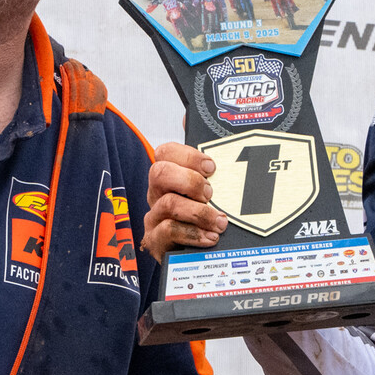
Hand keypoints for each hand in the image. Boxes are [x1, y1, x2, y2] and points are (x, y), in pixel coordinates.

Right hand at [143, 141, 225, 262]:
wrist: (196, 257)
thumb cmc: (203, 217)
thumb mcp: (212, 188)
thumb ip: (204, 160)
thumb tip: (188, 117)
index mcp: (169, 177)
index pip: (165, 152)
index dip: (188, 156)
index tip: (212, 167)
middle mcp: (157, 193)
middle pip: (159, 173)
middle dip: (190, 181)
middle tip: (211, 194)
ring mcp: (154, 217)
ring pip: (169, 204)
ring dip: (200, 212)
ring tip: (220, 222)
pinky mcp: (155, 241)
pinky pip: (168, 231)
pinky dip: (194, 233)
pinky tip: (210, 238)